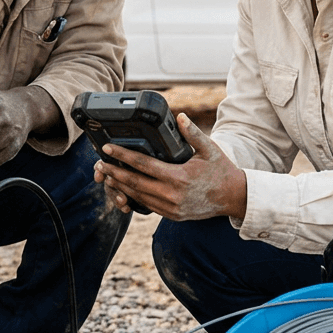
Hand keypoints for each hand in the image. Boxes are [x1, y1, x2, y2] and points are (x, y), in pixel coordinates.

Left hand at [93, 113, 246, 220]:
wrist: (233, 198)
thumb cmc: (221, 171)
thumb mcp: (209, 149)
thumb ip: (193, 133)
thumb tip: (179, 117)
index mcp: (178, 177)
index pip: (143, 164)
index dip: (123, 156)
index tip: (108, 149)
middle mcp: (172, 195)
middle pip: (134, 182)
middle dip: (114, 172)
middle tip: (99, 164)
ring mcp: (170, 208)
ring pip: (137, 196)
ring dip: (119, 186)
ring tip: (106, 175)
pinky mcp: (171, 215)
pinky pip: (146, 206)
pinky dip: (132, 197)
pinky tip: (123, 189)